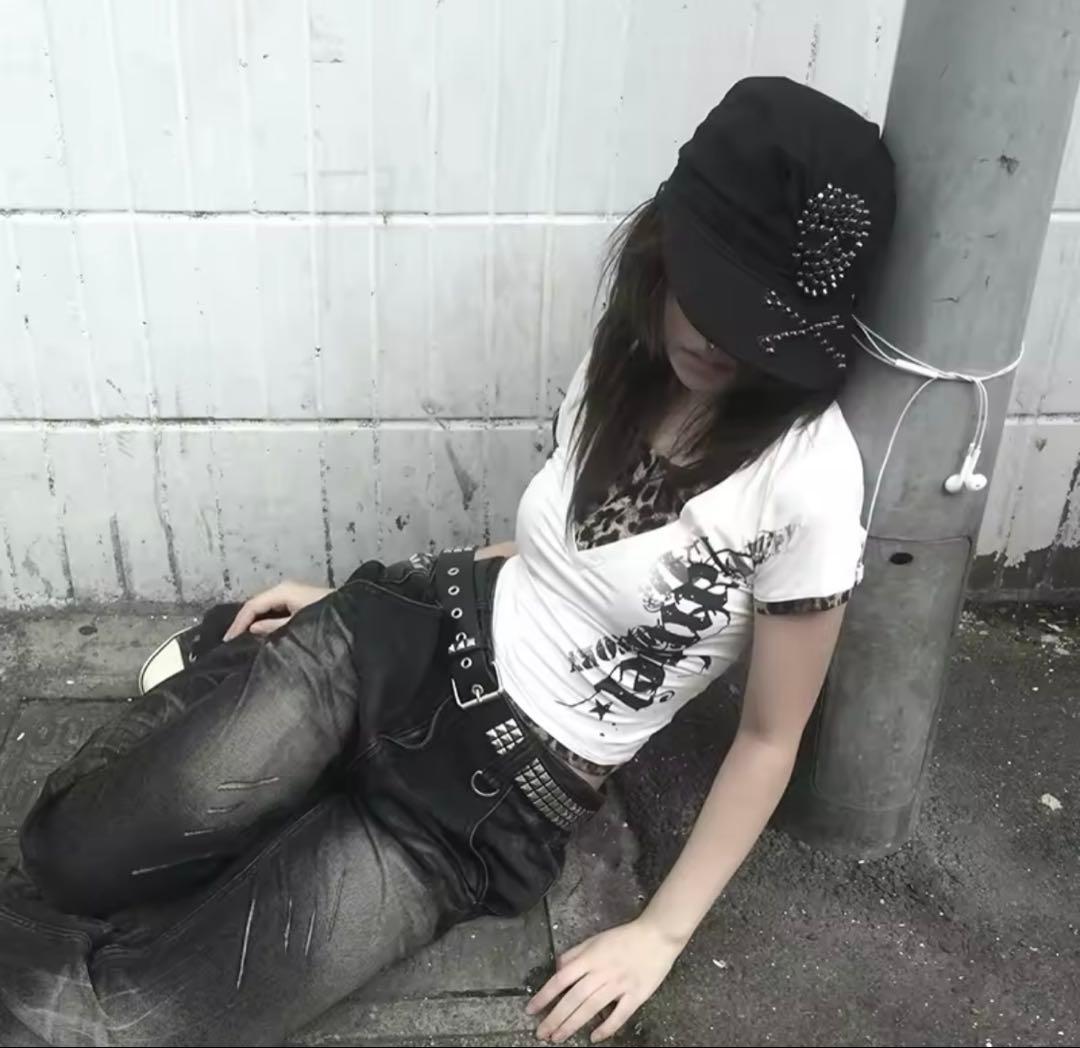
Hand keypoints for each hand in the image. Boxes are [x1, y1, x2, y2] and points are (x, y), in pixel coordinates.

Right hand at [223, 580, 332, 640]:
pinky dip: (265, 621)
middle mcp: (286, 588)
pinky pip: (276, 610)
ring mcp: (293, 594)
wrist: (356, 615)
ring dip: (254, 623)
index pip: (252, 605)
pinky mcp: (300, 601)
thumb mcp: (298, 625)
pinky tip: (261, 635)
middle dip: (243, 623)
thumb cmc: (328, 618)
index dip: (238, 623)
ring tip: (241, 642)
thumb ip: (274, 628)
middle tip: (231, 644)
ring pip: (266, 608)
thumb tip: (251, 629)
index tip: (228, 643)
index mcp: (284, 591)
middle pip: (257, 605)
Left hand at [526, 919, 680, 1042]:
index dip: (544, 995)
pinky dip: (606, 1028)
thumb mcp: (595, 939)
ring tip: (557, 1037)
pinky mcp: (636, 995)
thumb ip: (575, 954)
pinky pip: (619, 1015)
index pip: (561, 978)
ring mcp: (619, 985)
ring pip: (591, 1008)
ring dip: (572, 1024)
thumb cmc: (624, 937)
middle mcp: (601, 972)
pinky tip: (594, 1037)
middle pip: (573, 998)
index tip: (531, 1010)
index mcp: (590, 957)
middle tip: (542, 1034)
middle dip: (555, 1017)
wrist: (657, 935)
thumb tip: (558, 969)